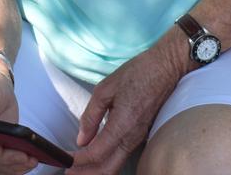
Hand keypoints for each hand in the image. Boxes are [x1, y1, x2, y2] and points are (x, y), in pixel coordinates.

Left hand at [70, 43, 185, 173]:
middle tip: (67, 171)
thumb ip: (91, 115)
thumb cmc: (138, 72)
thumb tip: (81, 139)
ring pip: (115, 165)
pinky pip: (122, 155)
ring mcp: (139, 137)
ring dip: (95, 169)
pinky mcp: (141, 134)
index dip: (77, 160)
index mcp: (123, 124)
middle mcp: (132, 136)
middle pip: (107, 169)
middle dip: (85, 174)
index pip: (96, 154)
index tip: (63, 159)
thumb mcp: (106, 88)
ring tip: (77, 166)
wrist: (167, 67)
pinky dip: (106, 161)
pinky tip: (94, 156)